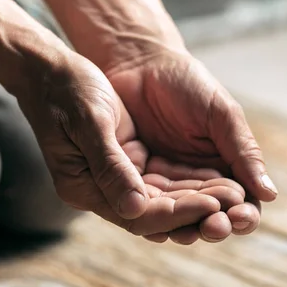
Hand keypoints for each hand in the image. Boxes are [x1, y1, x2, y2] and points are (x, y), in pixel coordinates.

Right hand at [19, 51, 251, 240]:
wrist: (51, 71)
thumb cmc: (66, 90)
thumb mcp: (89, 122)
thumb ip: (110, 167)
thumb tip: (136, 208)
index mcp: (82, 188)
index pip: (136, 215)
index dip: (176, 212)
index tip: (212, 204)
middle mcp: (96, 191)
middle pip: (153, 215)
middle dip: (194, 211)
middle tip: (236, 206)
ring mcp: (110, 179)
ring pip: (160, 202)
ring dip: (196, 200)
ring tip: (234, 196)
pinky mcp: (123, 164)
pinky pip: (159, 184)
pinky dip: (187, 185)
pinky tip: (216, 181)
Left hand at [106, 48, 275, 235]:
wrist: (139, 65)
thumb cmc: (187, 84)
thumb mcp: (220, 114)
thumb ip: (242, 152)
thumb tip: (269, 195)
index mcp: (223, 166)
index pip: (239, 202)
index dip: (242, 214)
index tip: (240, 216)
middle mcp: (194, 181)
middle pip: (208, 216)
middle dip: (214, 225)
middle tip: (214, 227)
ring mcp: (163, 182)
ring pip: (176, 217)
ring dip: (184, 227)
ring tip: (188, 232)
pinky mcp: (134, 180)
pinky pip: (143, 204)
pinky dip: (151, 215)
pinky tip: (154, 220)